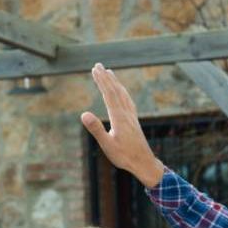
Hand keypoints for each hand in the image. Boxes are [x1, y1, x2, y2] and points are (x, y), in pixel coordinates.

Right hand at [80, 63, 165, 187]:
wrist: (143, 162)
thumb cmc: (124, 156)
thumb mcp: (107, 145)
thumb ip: (96, 129)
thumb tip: (83, 114)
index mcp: (118, 117)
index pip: (109, 94)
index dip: (102, 81)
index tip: (95, 70)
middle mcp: (126, 113)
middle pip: (115, 90)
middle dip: (106, 77)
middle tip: (98, 65)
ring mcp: (131, 116)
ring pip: (123, 94)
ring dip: (115, 82)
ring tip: (110, 73)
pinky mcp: (134, 121)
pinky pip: (128, 101)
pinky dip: (123, 92)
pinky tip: (122, 92)